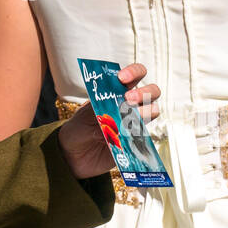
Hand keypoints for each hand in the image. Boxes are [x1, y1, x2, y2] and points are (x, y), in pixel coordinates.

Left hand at [57, 62, 160, 179]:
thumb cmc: (79, 129)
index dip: (133, 72)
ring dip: (146, 111)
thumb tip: (116, 117)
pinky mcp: (135, 141)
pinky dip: (140, 133)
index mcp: (116, 92)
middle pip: (151, 91)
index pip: (133, 75)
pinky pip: (146, 135)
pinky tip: (129, 135)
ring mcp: (135, 122)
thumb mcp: (84, 116)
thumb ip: (100, 112)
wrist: (74, 155)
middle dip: (144, 92)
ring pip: (153, 110)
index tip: (122, 78)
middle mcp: (130, 105)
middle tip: (128, 98)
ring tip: (129, 118)